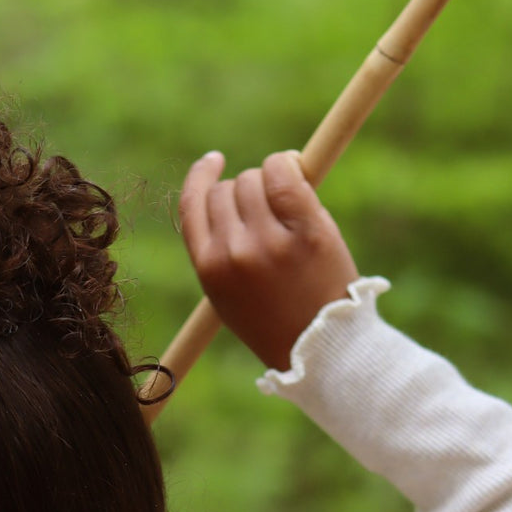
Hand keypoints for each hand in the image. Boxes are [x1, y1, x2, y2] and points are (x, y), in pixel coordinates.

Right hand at [178, 150, 358, 369]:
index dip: (201, 176)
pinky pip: (285, 172)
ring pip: (255, 178)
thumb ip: (220, 249)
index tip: (214, 161)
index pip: (191, 205)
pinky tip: (297, 172)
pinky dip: (289, 165)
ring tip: (287, 211)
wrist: (320, 349)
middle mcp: (232, 252)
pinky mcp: (306, 230)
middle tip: (268, 212)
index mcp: (209, 269)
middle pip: (226, 189)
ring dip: (270, 182)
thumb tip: (229, 186)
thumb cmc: (276, 321)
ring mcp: (269, 241)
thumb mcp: (228, 295)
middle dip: (244, 193)